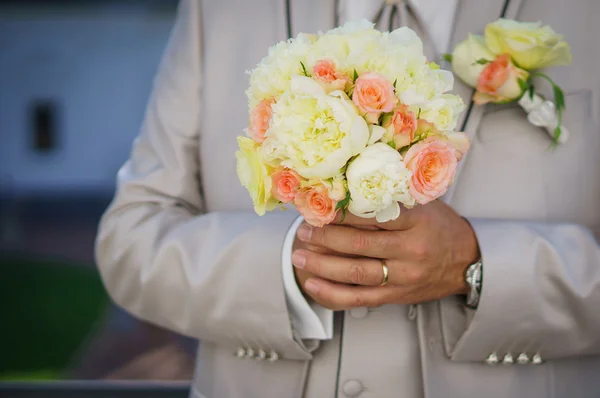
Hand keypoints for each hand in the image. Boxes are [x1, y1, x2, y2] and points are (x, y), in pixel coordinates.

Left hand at [292, 200, 479, 309]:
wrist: (467, 261)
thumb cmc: (440, 226)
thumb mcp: (424, 202)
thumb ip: (392, 194)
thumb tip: (349, 177)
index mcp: (416, 222)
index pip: (372, 215)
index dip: (340, 212)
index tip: (318, 205)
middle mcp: (410, 250)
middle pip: (359, 245)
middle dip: (325, 237)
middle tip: (303, 230)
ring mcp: (403, 276)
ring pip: (355, 272)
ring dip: (322, 264)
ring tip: (299, 254)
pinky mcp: (396, 296)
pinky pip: (359, 298)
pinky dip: (332, 293)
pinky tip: (312, 284)